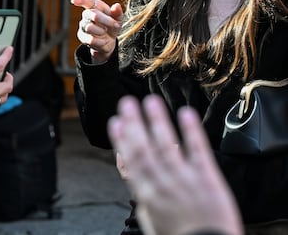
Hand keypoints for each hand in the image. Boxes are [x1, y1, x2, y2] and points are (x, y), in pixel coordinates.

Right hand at [71, 0, 122, 62]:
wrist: (109, 42)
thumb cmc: (112, 26)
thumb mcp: (118, 20)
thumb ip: (117, 13)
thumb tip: (117, 6)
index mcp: (96, 7)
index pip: (87, 1)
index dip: (81, 0)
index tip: (74, 1)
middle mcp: (87, 15)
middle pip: (91, 14)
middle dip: (105, 19)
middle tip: (115, 24)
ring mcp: (83, 26)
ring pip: (89, 27)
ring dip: (101, 31)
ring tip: (106, 32)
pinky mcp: (82, 37)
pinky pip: (90, 40)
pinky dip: (100, 41)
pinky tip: (104, 40)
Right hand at [108, 95, 243, 234]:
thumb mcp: (154, 225)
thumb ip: (146, 202)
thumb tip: (137, 185)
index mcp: (148, 197)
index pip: (131, 163)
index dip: (121, 140)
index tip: (115, 122)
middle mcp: (163, 185)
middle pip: (145, 149)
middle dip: (135, 124)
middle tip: (127, 102)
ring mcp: (185, 180)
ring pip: (167, 146)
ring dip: (158, 121)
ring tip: (151, 101)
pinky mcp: (208, 179)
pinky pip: (198, 151)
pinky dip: (191, 131)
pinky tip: (186, 114)